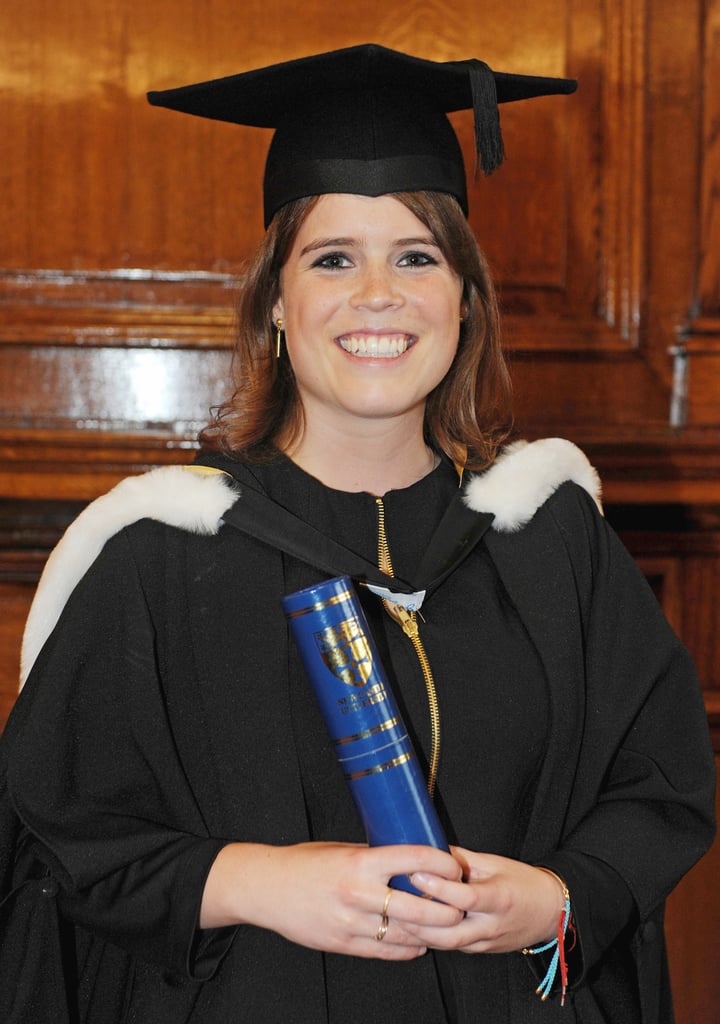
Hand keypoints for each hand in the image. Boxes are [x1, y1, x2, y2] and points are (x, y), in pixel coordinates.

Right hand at [200, 841, 464, 959]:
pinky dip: (407, 948)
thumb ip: (372, 856)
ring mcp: (351, 922)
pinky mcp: (343, 943)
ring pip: (405, 933)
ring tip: (445, 927)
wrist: (266, 888)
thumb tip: (406, 858)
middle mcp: (359, 893)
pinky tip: (419, 944)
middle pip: (418, 906)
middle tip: (460, 905)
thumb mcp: (340, 849)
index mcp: (360, 861)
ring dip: (431, 932)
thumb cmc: (303, 862)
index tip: (453, 865)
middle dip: (447, 909)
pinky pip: (385, 950)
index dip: (441, 863)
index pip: (413, 859)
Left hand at [404, 848, 565, 953]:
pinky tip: (414, 925)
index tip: (416, 874)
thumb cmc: (524, 882)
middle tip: (397, 902)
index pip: (465, 898)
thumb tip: (431, 846)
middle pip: (451, 933)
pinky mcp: (481, 951)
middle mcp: (492, 925)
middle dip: (420, 921)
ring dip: (421, 933)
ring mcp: (486, 942)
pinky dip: (432, 938)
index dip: (439, 888)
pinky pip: (452, 947)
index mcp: (499, 899)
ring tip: (398, 914)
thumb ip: (462, 858)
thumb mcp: (495, 863)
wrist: (551, 912)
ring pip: (448, 944)